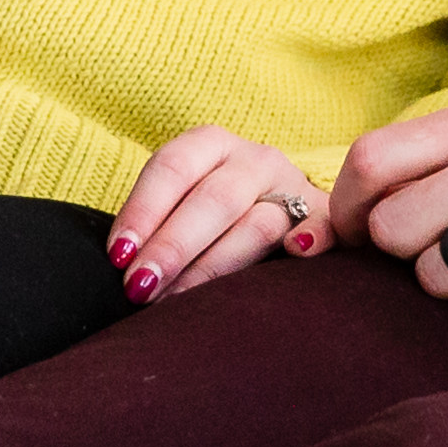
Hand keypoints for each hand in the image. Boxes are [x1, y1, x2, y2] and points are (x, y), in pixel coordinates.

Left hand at [109, 127, 327, 301]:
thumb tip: (119, 267)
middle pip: (214, 198)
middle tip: (140, 288)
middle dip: (172, 246)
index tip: (118, 257)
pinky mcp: (328, 218)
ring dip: (216, 266)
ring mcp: (294, 187)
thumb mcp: (184, 204)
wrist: (283, 211)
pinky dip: (313, 238)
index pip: (171, 167)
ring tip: (180, 302)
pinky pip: (325, 227)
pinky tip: (295, 253)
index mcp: (210, 144)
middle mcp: (254, 159)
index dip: (142, 211)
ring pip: (259, 223)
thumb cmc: (213, 218)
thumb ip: (156, 226)